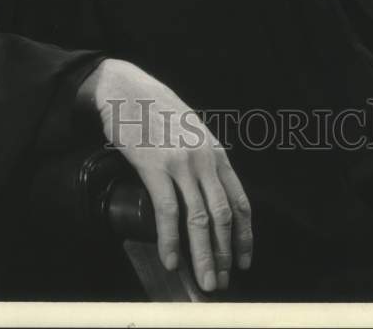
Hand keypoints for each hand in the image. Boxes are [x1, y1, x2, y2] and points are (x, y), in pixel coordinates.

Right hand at [77, 58, 251, 291]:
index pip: (239, 201)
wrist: (128, 90)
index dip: (244, 236)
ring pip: (199, 219)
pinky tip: (171, 260)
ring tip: (205, 282)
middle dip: (225, 254)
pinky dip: (170, 240)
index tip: (244, 260)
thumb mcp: (192, 132)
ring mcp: (180, 163)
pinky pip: (167, 212)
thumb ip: (203, 161)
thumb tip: (207, 195)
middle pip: (222, 216)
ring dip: (203, 256)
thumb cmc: (158, 111)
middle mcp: (204, 159)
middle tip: (223, 281)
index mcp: (216, 152)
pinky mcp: (154, 167)